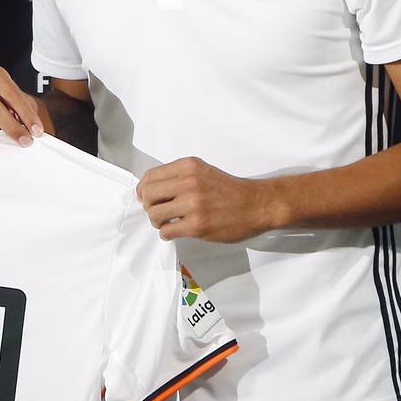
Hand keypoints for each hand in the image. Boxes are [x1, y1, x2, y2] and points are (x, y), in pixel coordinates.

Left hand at [137, 157, 280, 242]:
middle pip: (148, 195)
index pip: (150, 177)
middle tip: (158, 212)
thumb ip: (178, 176)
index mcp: (188, 166)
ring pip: (154, 215)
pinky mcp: (198, 225)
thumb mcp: (203, 171)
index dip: (143, 190)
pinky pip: (167, 231)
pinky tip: (175, 231)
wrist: (257, 204)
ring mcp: (193, 204)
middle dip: (148, 206)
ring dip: (157, 222)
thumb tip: (149, 189)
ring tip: (167, 223)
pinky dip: (166, 234)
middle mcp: (188, 182)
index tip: (147, 198)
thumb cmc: (229, 189)